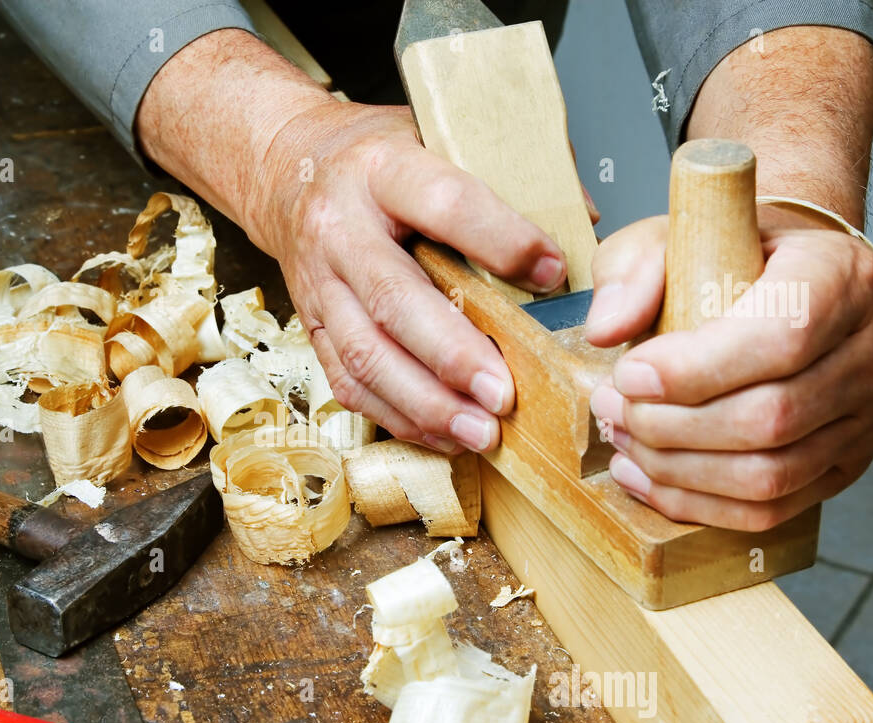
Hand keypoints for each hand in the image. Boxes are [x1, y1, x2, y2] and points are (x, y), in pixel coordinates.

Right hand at [248, 100, 577, 452]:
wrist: (286, 173)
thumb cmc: (378, 161)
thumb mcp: (438, 138)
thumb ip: (509, 177)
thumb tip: (585, 227)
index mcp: (382, 169)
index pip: (443, 204)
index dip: (500, 241)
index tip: (551, 272)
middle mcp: (340, 228)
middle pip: (394, 299)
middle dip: (453, 355)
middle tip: (504, 394)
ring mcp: (318, 284)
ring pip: (365, 355)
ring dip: (426, 403)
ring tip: (480, 432)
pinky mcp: (312, 328)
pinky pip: (350, 384)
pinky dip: (399, 417)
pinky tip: (444, 434)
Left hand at [585, 206, 872, 531]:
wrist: (782, 284)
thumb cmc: (726, 260)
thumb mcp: (670, 239)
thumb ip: (633, 271)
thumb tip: (606, 329)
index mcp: (841, 276)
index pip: (782, 336)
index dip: (694, 369)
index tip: (628, 374)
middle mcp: (871, 350)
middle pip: (771, 418)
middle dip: (672, 427)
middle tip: (612, 410)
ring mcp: (865, 417)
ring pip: (768, 475)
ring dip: (677, 470)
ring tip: (623, 440)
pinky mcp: (843, 466)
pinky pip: (770, 510)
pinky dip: (696, 504)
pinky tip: (646, 477)